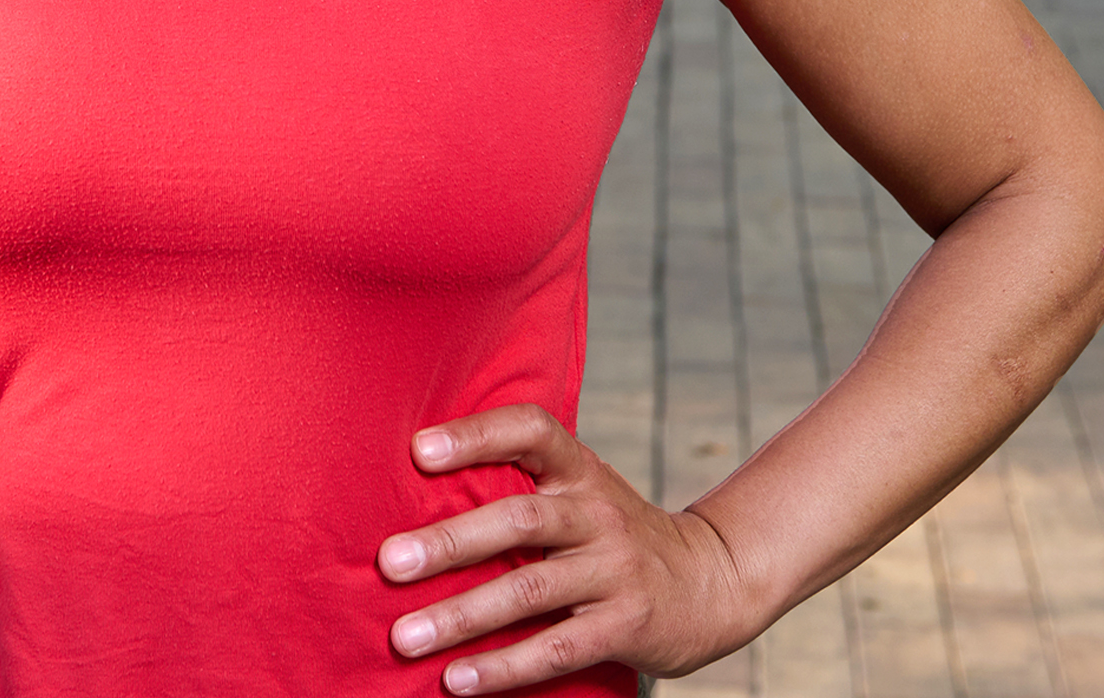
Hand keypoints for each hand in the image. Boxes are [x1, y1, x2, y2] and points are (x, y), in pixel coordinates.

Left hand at [378, 406, 757, 692]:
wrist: (714, 581)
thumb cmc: (616, 534)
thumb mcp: (583, 493)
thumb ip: (522, 488)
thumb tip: (416, 492)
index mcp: (579, 471)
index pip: (530, 431)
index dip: (476, 435)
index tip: (419, 450)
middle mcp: (597, 514)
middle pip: (519, 520)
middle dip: (449, 542)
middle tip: (389, 563)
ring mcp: (615, 571)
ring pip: (529, 591)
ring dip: (462, 616)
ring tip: (405, 636)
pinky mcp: (626, 626)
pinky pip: (556, 648)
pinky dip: (503, 667)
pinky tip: (457, 680)